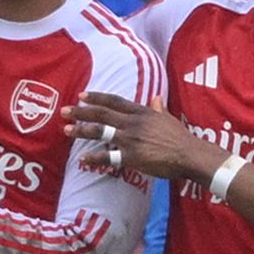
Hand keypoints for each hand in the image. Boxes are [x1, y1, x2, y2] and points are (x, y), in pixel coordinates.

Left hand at [71, 92, 211, 183]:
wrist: (188, 154)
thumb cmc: (180, 137)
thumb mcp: (168, 118)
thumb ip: (158, 107)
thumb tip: (156, 98)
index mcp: (141, 112)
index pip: (114, 101)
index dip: (97, 97)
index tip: (82, 95)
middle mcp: (133, 123)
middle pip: (102, 114)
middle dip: (81, 112)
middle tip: (65, 111)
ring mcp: (131, 140)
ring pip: (101, 132)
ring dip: (81, 131)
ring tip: (66, 131)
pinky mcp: (132, 157)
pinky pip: (108, 156)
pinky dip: (94, 157)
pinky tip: (82, 158)